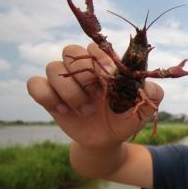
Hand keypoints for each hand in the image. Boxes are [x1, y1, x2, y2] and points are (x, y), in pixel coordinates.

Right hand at [27, 43, 162, 148]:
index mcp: (104, 65)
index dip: (100, 59)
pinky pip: (35, 84)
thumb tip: (146, 84)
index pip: (95, 47)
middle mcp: (81, 69)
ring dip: (70, 91)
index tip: (111, 77)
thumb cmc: (126, 118)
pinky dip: (47, 96)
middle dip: (84, 75)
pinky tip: (64, 111)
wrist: (108, 141)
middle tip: (97, 96)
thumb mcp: (143, 108)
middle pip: (70, 51)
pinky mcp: (49, 96)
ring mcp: (63, 82)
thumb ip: (152, 94)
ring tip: (86, 110)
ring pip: (52, 67)